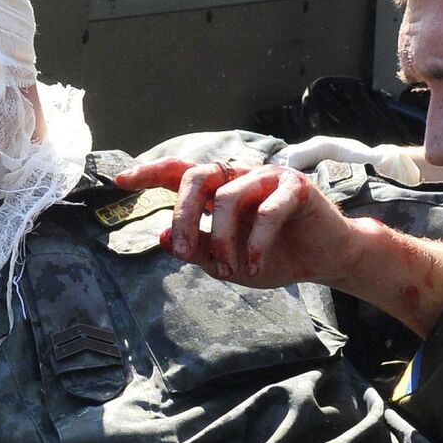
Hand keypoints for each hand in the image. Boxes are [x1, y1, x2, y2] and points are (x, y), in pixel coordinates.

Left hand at [115, 158, 358, 290]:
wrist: (322, 261)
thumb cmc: (273, 255)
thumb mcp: (225, 260)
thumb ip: (194, 248)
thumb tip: (159, 236)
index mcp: (218, 189)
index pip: (179, 172)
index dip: (149, 172)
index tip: (120, 180)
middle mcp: (238, 176)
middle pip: (196, 176)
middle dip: (182, 214)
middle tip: (177, 249)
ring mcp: (267, 178)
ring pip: (228, 197)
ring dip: (221, 239)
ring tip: (228, 270)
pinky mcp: (295, 188)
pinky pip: (267, 211)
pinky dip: (256, 243)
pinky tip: (254, 266)